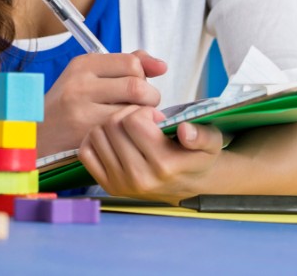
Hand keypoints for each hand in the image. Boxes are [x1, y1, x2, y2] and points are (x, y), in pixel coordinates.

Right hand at [39, 50, 166, 155]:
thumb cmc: (70, 103)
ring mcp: (81, 110)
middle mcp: (81, 84)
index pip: (131, 62)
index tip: (140, 84)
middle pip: (136, 86)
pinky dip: (131, 132)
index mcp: (83, 64)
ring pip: (133, 110)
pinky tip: (125, 133)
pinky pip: (123, 131)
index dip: (143, 75)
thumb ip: (125, 65)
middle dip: (150, 98)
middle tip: (144, 106)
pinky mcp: (86, 134)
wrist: (38, 132)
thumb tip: (161, 66)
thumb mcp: (90, 76)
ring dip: (142, 116)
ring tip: (134, 119)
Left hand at [78, 105, 224, 203]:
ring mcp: (121, 184)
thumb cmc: (196, 156)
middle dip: (126, 114)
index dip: (143, 111)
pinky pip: (85, 151)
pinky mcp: (107, 185)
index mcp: (164, 165)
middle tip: (141, 120)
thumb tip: (185, 130)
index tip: (155, 116)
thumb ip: (202, 134)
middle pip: (112, 125)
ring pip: (97, 134)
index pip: (134, 121)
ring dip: (111, 124)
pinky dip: (95, 139)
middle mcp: (140, 178)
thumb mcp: (211, 142)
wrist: (188, 185)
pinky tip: (114, 138)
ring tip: (129, 130)